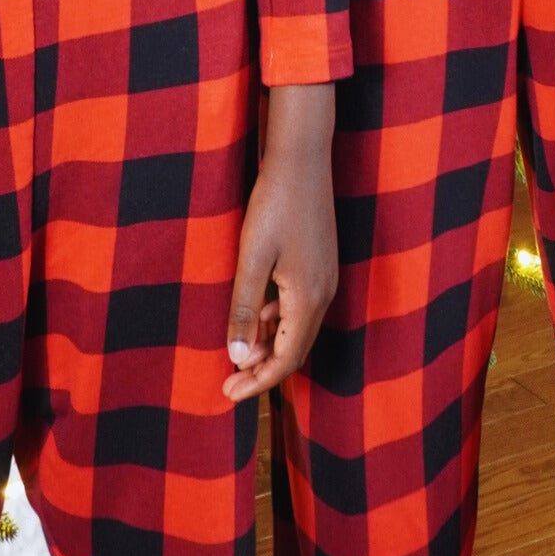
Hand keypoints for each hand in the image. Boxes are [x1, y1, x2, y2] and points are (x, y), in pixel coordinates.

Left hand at [223, 83, 338, 402]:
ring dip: (270, 346)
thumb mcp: (252, 258)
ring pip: (298, 329)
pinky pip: (300, 308)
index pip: (287, 358)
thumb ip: (245, 309)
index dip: (259, 382)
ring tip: (238, 355)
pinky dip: (278, 322)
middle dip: (264, 371)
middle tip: (230, 384)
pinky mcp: (320, 265)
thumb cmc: (274, 206)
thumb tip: (239, 359)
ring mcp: (325, 279)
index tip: (229, 395)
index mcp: (309, 298)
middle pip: (296, 349)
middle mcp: (324, 294)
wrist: (302, 160)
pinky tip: (257, 317)